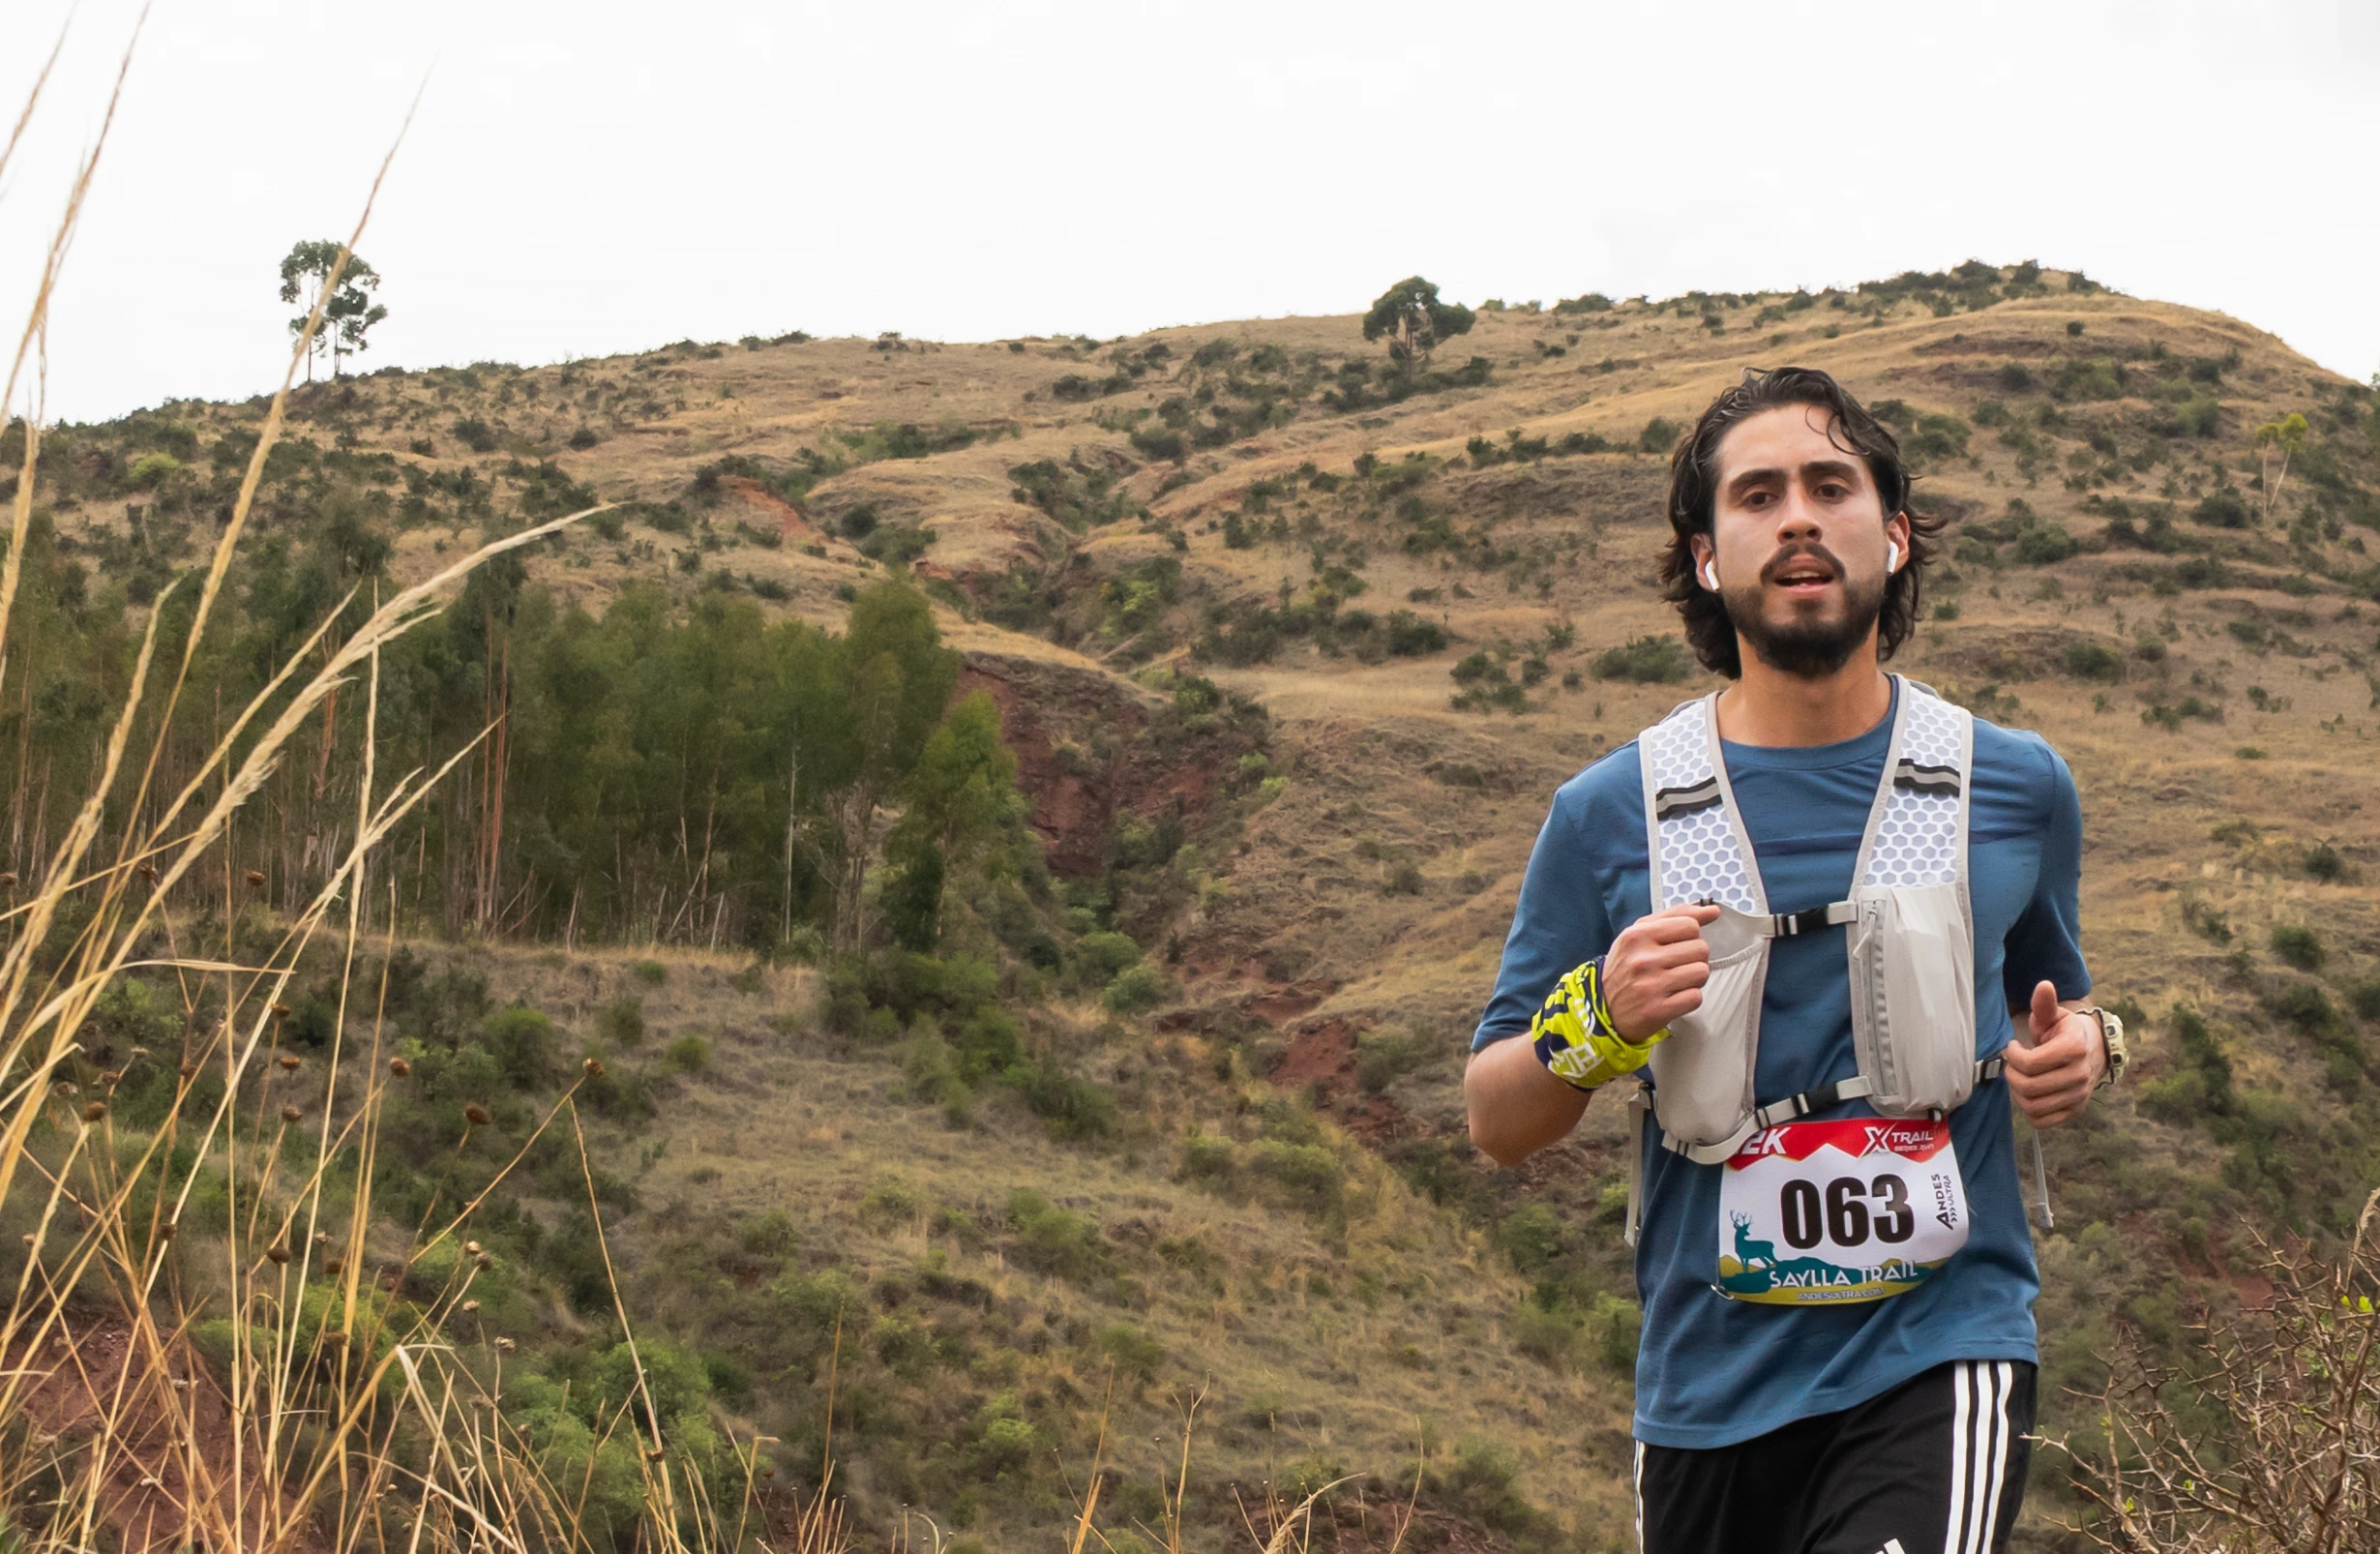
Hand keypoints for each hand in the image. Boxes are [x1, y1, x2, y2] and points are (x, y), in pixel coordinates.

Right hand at [1604, 903, 1721, 1040]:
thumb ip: (1675, 916)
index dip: (1690, 936)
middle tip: (1676, 965)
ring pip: (1702, 972)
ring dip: (1694, 978)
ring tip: (1676, 981)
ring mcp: (1651, 986)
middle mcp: (1643, 959)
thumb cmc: (1627, 967)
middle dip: (1694, 957)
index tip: (1677, 945)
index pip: (1690, 925)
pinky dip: (1689, 998)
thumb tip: (1713, 911)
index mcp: (1637, 935)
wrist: (1604, 1008)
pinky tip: (1673, 997)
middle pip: (1700, 949)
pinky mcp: (1658, 1010)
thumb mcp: (1639, 933)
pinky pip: (1695, 997)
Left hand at [2003, 981, 2104, 1128]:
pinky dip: (2029, 1111)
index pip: (2031, 1063)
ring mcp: (2079, 1096)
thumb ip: (2045, 1005)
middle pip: (2029, 1087)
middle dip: (2011, 1075)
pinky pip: (2043, 1121)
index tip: (2013, 1047)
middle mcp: (2080, 1075)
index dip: (2013, 1056)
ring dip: (2017, 1093)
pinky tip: (2029, 1094)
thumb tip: (2044, 985)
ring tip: (2020, 1078)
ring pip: (2033, 1106)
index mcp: (2074, 1049)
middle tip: (2012, 1064)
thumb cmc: (2066, 1031)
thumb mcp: (2055, 1016)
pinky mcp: (2075, 1110)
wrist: (2094, 1051)